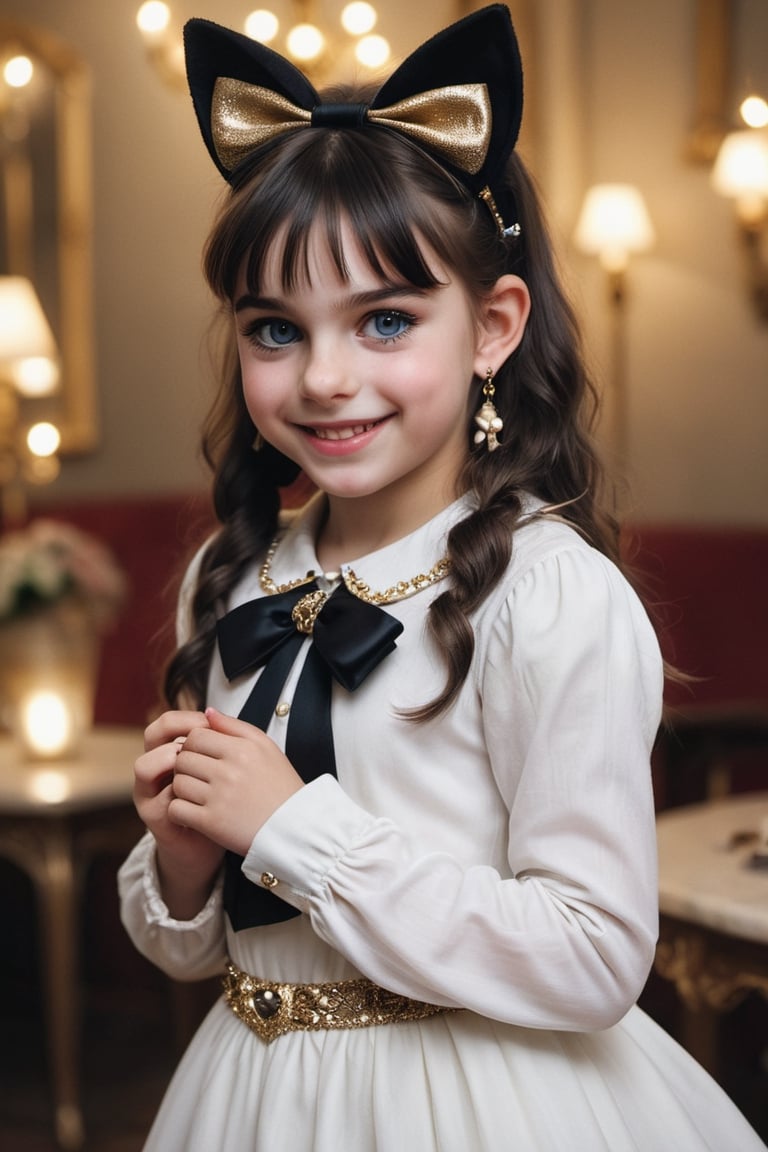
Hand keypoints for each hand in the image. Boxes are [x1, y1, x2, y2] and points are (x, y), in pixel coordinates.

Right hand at [134, 710, 224, 906]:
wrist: (208, 845)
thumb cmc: (216, 802)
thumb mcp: (218, 768)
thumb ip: (216, 743)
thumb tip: (213, 712)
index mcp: (167, 754)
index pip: (165, 723)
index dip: (185, 718)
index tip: (209, 724)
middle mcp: (153, 771)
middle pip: (150, 737)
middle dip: (178, 735)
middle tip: (204, 744)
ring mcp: (149, 794)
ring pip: (144, 766)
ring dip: (171, 761)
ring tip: (198, 768)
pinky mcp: (155, 818)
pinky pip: (161, 799)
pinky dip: (181, 795)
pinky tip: (203, 796)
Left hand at [169, 707, 303, 856]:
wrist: (294, 828)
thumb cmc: (280, 787)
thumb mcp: (266, 747)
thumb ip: (234, 726)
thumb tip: (207, 712)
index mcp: (242, 749)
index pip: (196, 735)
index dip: (194, 744)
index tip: (202, 756)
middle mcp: (230, 771)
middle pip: (183, 758)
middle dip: (186, 766)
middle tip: (198, 776)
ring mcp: (219, 797)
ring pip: (178, 783)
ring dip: (182, 788)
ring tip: (197, 794)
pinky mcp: (212, 823)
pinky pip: (176, 809)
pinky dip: (179, 811)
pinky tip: (193, 812)